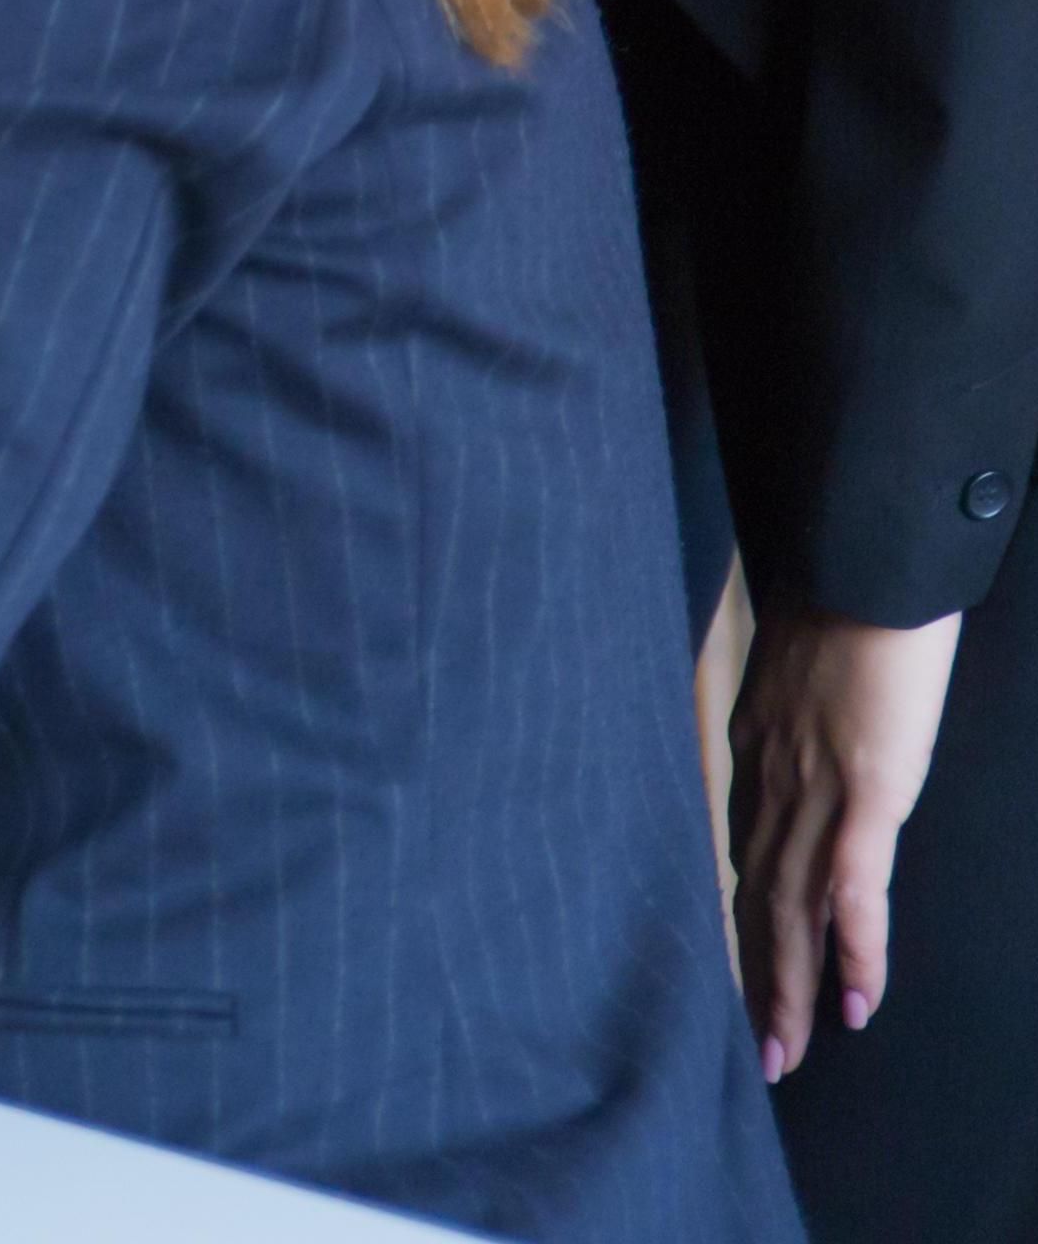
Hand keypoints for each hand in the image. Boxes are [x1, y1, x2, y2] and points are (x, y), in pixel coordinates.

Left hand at [730, 603, 962, 1078]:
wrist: (864, 560)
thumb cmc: (843, 601)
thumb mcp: (805, 667)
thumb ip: (801, 713)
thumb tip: (810, 738)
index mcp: (757, 747)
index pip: (746, 851)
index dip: (747, 917)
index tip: (745, 968)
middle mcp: (774, 775)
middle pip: (760, 894)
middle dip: (760, 975)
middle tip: (761, 1050)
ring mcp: (818, 785)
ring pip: (795, 906)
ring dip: (794, 984)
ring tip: (792, 1051)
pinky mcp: (868, 787)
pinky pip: (854, 884)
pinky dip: (855, 948)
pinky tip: (856, 1001)